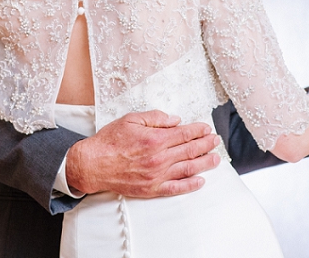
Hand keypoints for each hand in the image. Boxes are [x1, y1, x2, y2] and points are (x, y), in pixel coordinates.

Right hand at [65, 110, 220, 197]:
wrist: (93, 164)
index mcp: (155, 139)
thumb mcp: (131, 119)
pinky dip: (191, 185)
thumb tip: (175, 120)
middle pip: (190, 150)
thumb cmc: (110, 141)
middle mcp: (159, 158)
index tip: (206, 128)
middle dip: (205, 144)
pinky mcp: (152, 189)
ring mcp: (157, 175)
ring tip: (215, 159)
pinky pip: (177, 188)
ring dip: (204, 163)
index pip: (184, 134)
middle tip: (216, 141)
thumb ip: (155, 118)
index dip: (198, 130)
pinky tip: (201, 181)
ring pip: (188, 169)